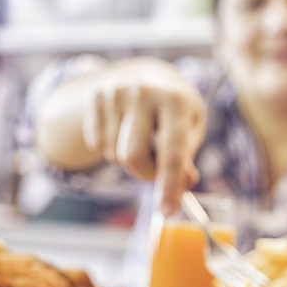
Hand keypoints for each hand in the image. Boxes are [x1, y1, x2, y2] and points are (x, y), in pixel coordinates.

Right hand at [81, 57, 206, 214]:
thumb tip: (184, 182)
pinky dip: (111, 148)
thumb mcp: (190, 129)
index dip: (169, 185)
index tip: (167, 210)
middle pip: (132, 156)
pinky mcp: (96, 96)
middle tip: (155, 171)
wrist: (150, 76)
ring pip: (114, 154)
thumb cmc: (176, 112)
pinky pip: (97, 144)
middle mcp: (144, 92)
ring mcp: (116, 92)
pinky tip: (124, 130)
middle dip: (145, 174)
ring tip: (142, 139)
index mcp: (176, 101)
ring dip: (129, 160)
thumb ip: (186, 157)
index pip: (171, 152)